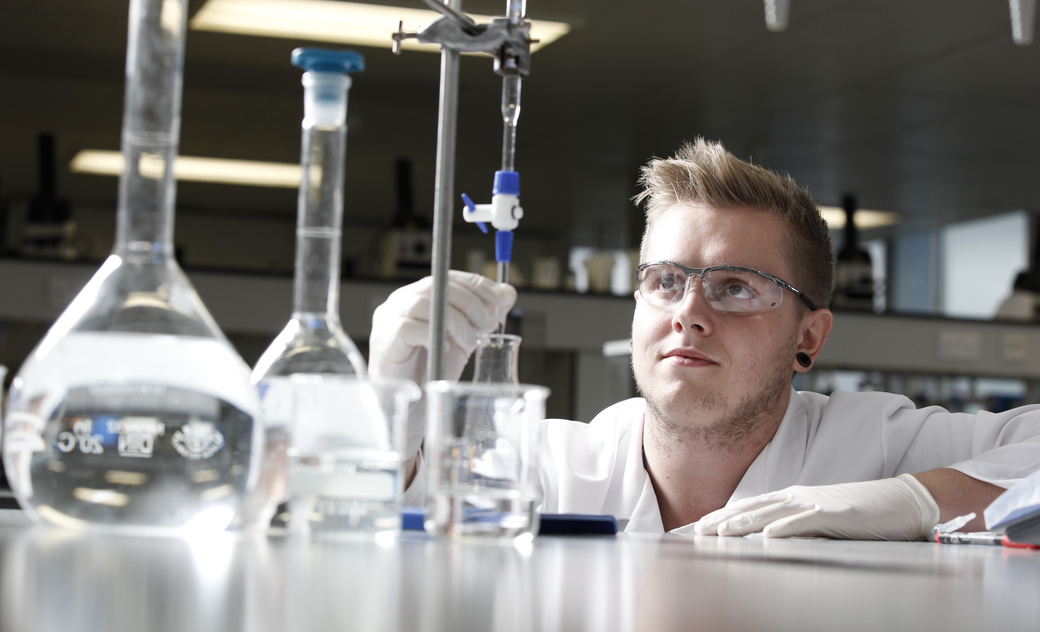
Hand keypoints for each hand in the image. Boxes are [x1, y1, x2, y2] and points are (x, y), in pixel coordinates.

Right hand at [369, 270, 515, 455]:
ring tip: (468, 342)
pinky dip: (434, 338)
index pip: (450, 277)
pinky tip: (445, 351)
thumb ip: (483, 314)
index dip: (479, 286)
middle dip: (473, 304)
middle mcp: (402, 301)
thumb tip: (507, 292)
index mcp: (420, 296)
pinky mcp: (386, 339)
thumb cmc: (433, 369)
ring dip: (457, 322)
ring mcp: (389, 318)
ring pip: (427, 304)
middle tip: (488, 325)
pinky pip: (412, 329)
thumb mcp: (466, 337)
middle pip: (440, 286)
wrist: (413, 405)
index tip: (502, 299)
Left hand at [693, 474, 939, 540]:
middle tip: (696, 531)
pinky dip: (786, 527)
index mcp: (794, 498)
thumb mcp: (822, 518)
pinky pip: (807, 521)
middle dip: (722, 519)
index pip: (750, 506)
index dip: (723, 515)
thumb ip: (796, 524)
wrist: (904, 500)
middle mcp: (800, 496)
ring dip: (744, 523)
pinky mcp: (838, 513)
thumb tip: (767, 537)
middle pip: (753, 507)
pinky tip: (768, 536)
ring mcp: (818, 503)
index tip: (698, 527)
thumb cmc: (863, 512)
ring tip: (720, 533)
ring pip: (772, 512)